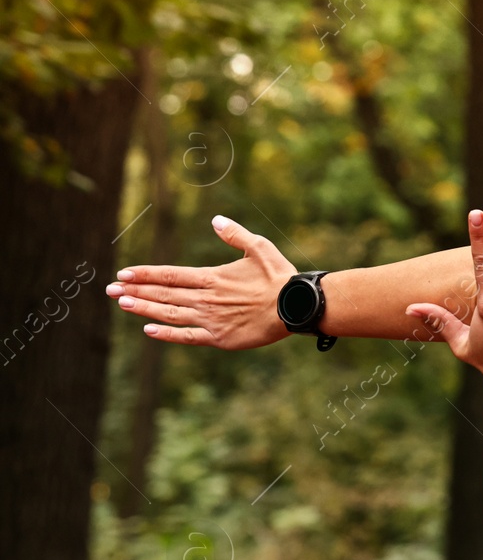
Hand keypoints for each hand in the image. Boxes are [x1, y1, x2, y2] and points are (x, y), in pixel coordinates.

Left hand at [105, 215, 295, 348]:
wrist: (296, 307)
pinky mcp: (220, 338)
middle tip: (110, 290)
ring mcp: (211, 320)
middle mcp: (206, 298)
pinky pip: (187, 336)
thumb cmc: (280, 277)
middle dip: (135, 290)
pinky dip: (167, 334)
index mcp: (212, 277)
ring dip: (144, 308)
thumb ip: (235, 235)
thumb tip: (216, 220)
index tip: (124, 273)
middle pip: (163, 293)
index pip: (170, 274)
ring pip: (169, 313)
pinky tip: (149, 330)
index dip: (145, 273)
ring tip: (122, 303)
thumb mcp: (260, 248)